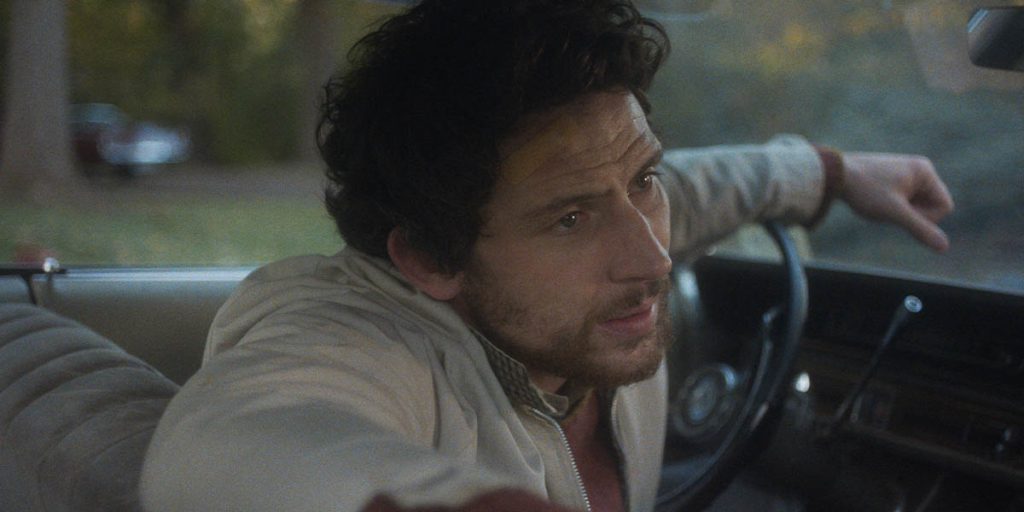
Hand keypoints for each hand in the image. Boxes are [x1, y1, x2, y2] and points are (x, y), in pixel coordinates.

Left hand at [839, 152, 953, 252]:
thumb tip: (944, 247)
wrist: (834, 175)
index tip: (900, 213)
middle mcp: (919, 169)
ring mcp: (906, 174)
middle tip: (887, 207)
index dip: (926, 218)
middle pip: (932, 207)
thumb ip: (920, 229)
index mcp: (925, 171)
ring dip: (900, 212)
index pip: (945, 207)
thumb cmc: (865, 191)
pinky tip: (875, 201)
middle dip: (912, 214)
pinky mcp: (894, 180)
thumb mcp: (894, 213)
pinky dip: (892, 207)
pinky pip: (904, 202)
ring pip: (917, 207)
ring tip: (879, 203)